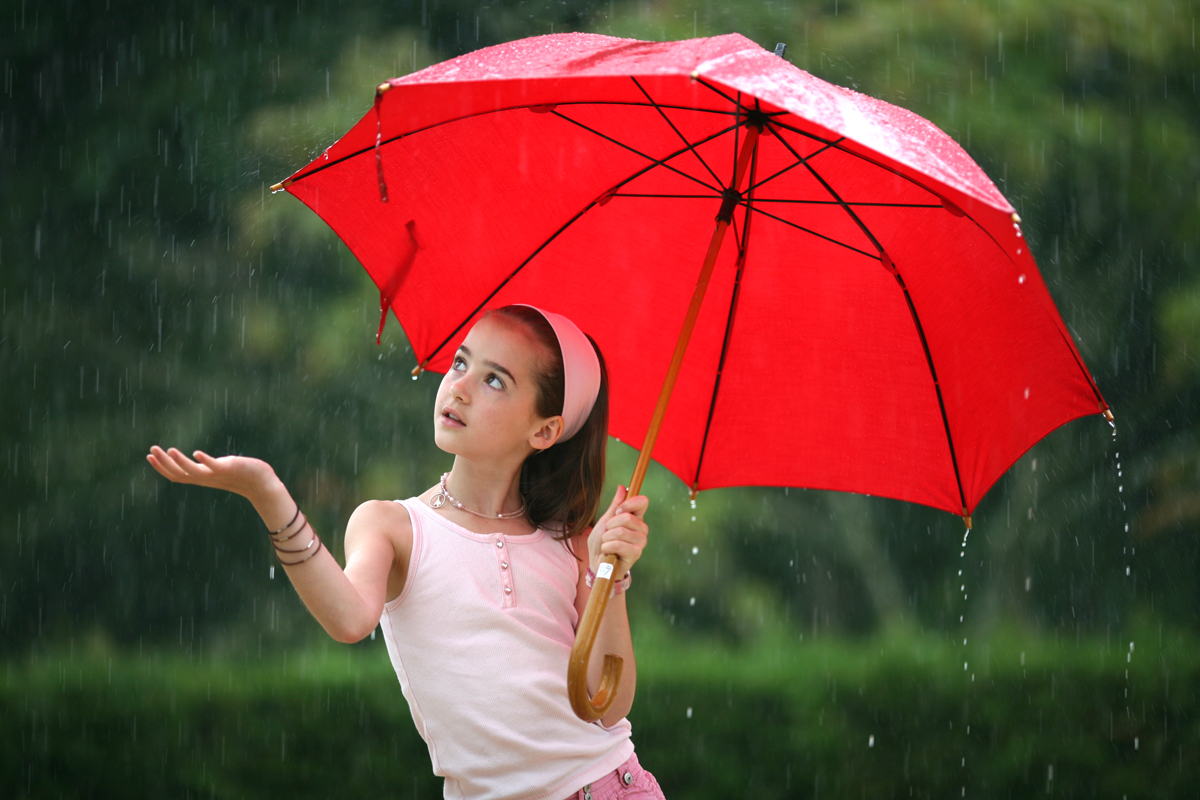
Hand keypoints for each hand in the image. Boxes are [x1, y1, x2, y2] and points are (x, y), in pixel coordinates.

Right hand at [146, 446, 280, 503]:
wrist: (261, 484)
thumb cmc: (241, 475)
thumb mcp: (219, 470)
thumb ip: (208, 467)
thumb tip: (199, 460)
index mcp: (202, 478)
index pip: (176, 475)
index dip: (162, 467)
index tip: (149, 456)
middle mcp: (206, 478)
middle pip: (179, 474)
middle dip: (163, 463)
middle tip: (151, 450)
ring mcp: (216, 474)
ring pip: (193, 472)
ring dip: (179, 462)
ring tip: (168, 450)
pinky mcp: (228, 469)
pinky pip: (214, 466)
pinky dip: (205, 461)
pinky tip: (196, 453)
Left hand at [587, 485, 648, 581]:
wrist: (597, 563)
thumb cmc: (601, 542)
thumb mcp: (605, 521)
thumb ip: (615, 505)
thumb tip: (622, 487)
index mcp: (635, 518)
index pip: (642, 502)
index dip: (629, 503)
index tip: (617, 511)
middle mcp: (642, 529)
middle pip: (627, 517)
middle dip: (609, 526)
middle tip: (607, 535)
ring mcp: (640, 542)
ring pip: (620, 531)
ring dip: (606, 538)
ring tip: (607, 545)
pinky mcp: (636, 553)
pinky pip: (618, 544)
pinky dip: (607, 547)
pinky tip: (608, 552)